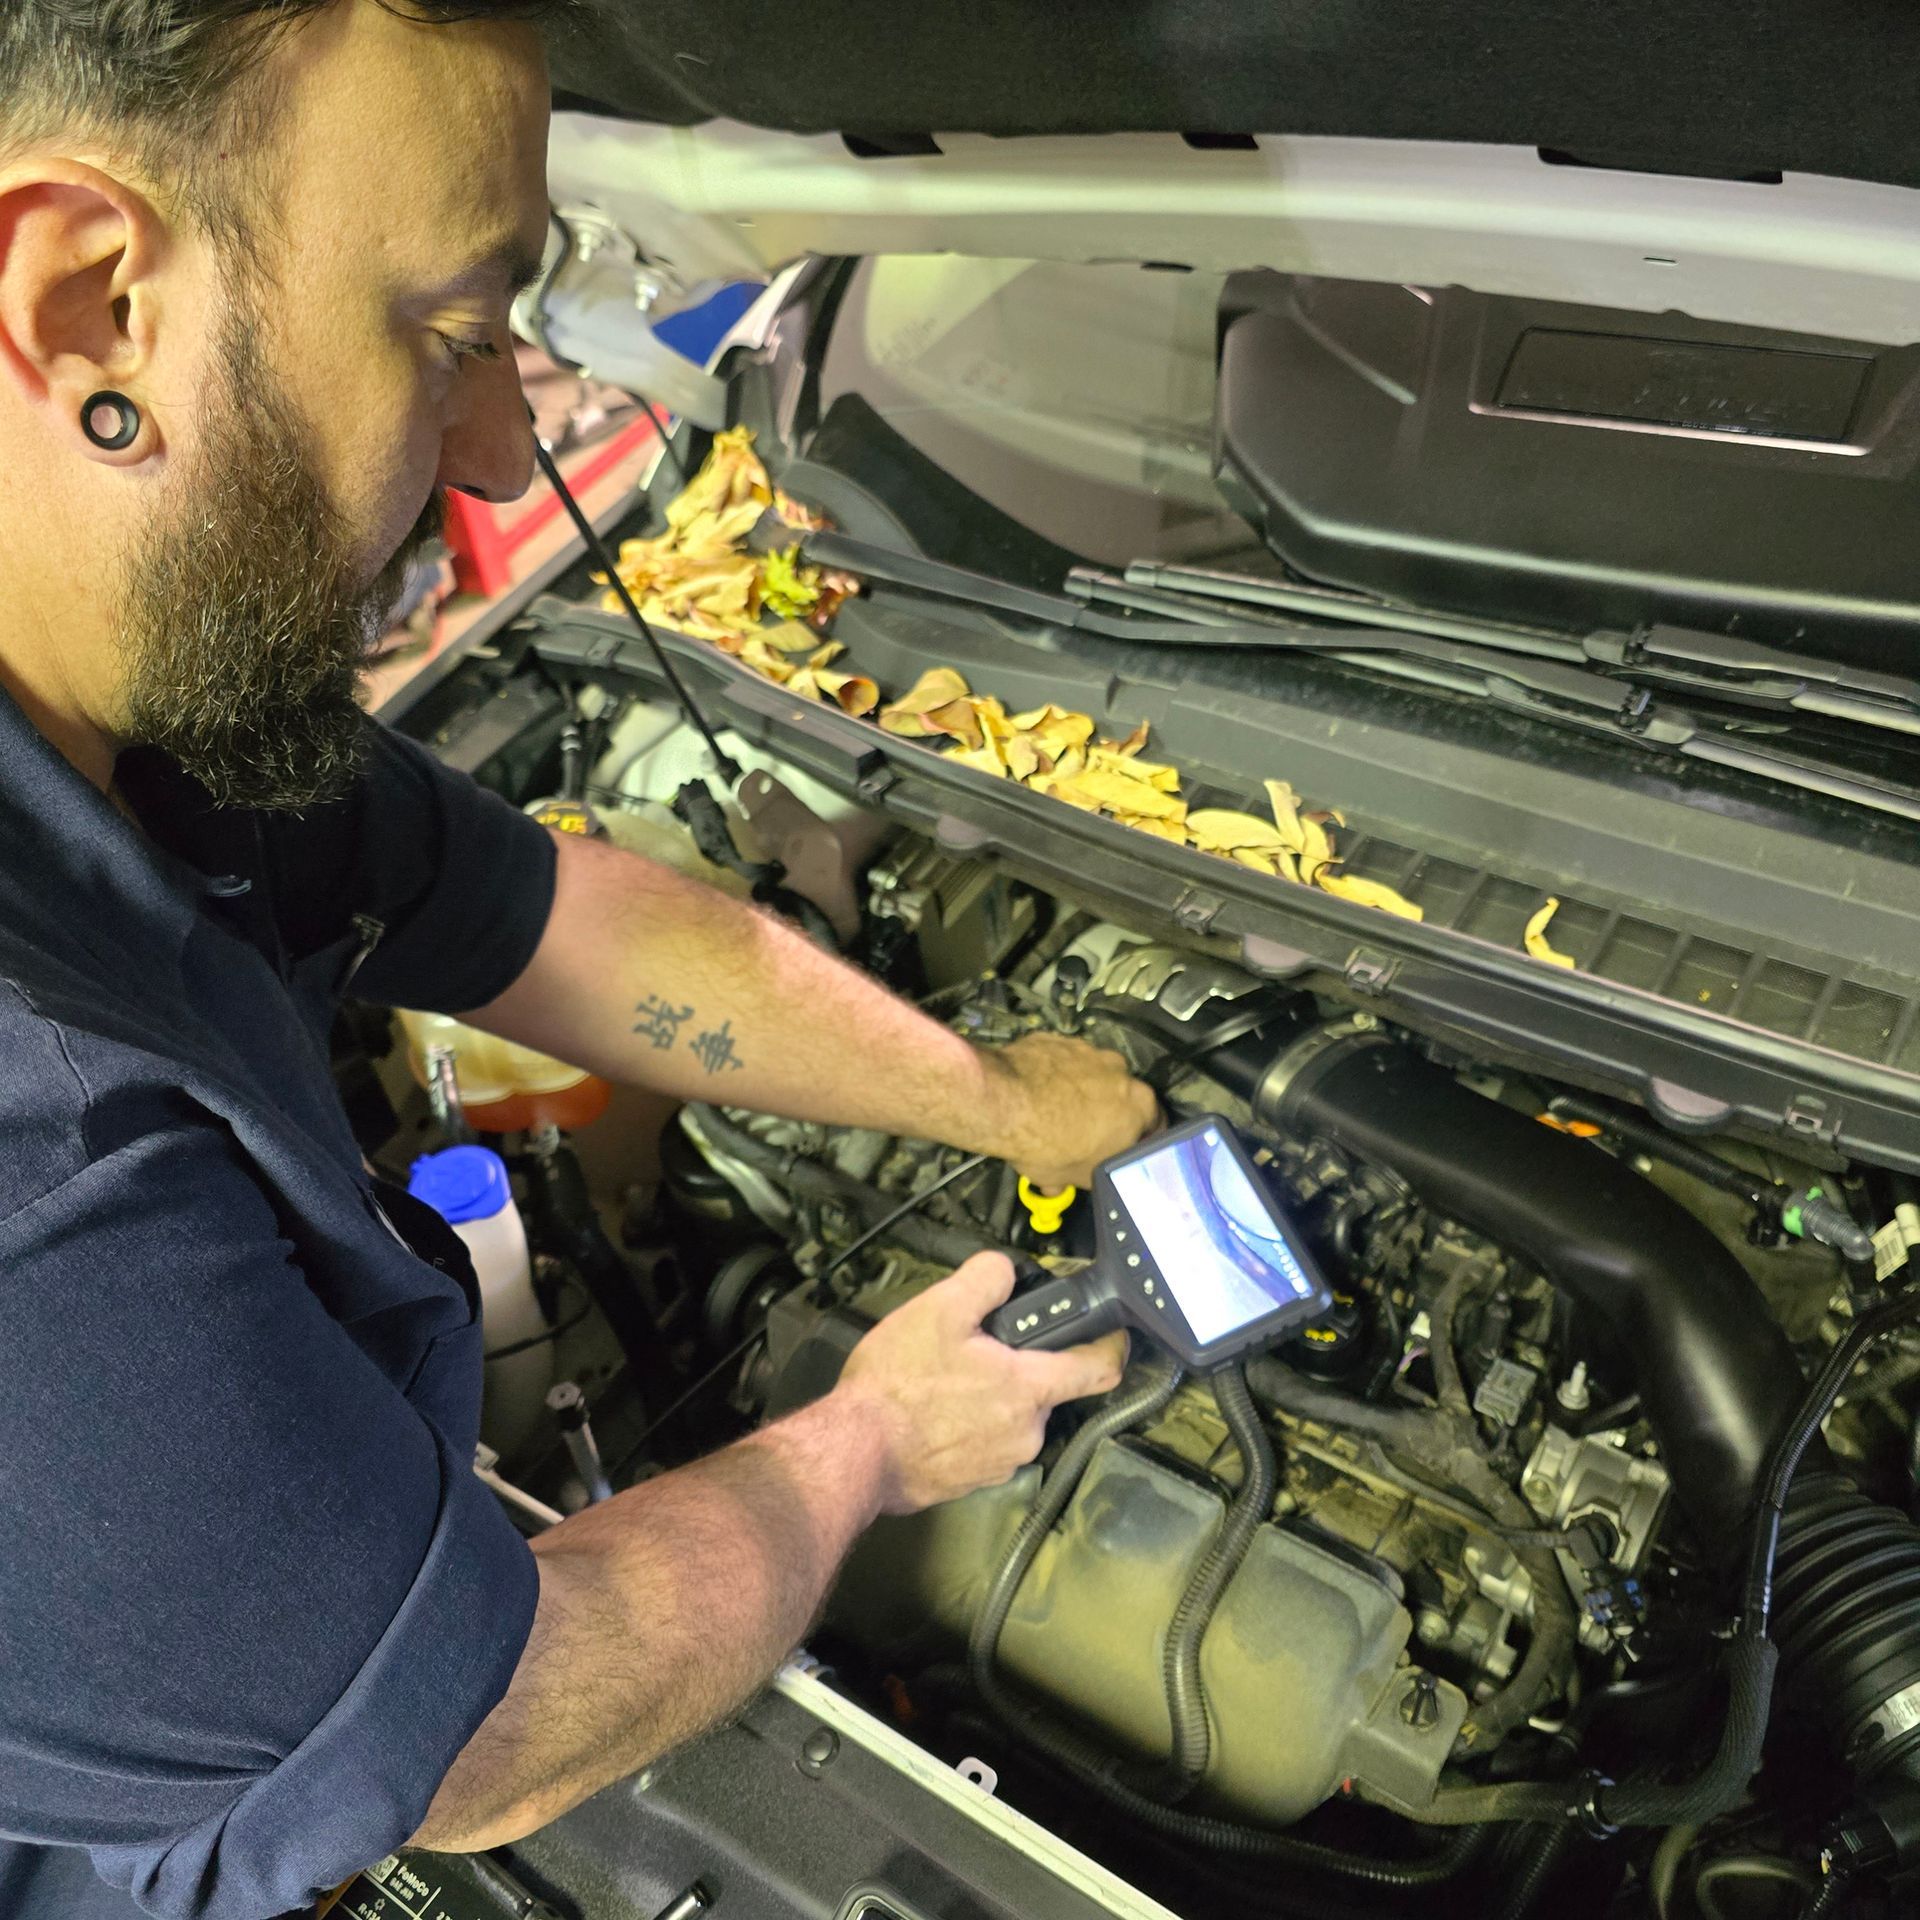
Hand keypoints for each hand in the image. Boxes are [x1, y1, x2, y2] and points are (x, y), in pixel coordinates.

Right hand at [835, 1251, 1127, 1514]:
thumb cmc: (899, 1383)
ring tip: (946, 1381)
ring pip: (1014, 1417)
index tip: (1112, 1331)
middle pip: (1046, 1390)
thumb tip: (1007, 1271)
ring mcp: (1002, 1465)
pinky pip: (987, 1445)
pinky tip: (934, 1414)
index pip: (1100, 1369)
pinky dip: (971, 1426)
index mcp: (1029, 1389)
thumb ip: (985, 1280)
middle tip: (978, 1348)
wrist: (856, 1453)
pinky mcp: (973, 1484)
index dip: (1113, 1345)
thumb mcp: (939, 1309)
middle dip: (1021, 1367)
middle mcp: (1027, 1433)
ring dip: (993, 1398)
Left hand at [979, 1031, 1158, 1189]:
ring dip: (1080, 1093)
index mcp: (1140, 1105)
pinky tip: (1035, 1096)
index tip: (1122, 1150)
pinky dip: (1054, 1075)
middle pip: (1121, 1097)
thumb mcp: (1074, 1177)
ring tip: (1054, 1115)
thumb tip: (1072, 1181)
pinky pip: (1062, 1062)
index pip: (1155, 1125)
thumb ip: (1086, 1176)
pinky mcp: (1057, 1040)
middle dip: (1106, 1115)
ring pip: (1091, 1076)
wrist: (1003, 1102)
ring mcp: (1088, 1051)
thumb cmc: (1047, 1142)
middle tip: (1085, 1135)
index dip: (1136, 1141)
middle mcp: (1120, 1071)